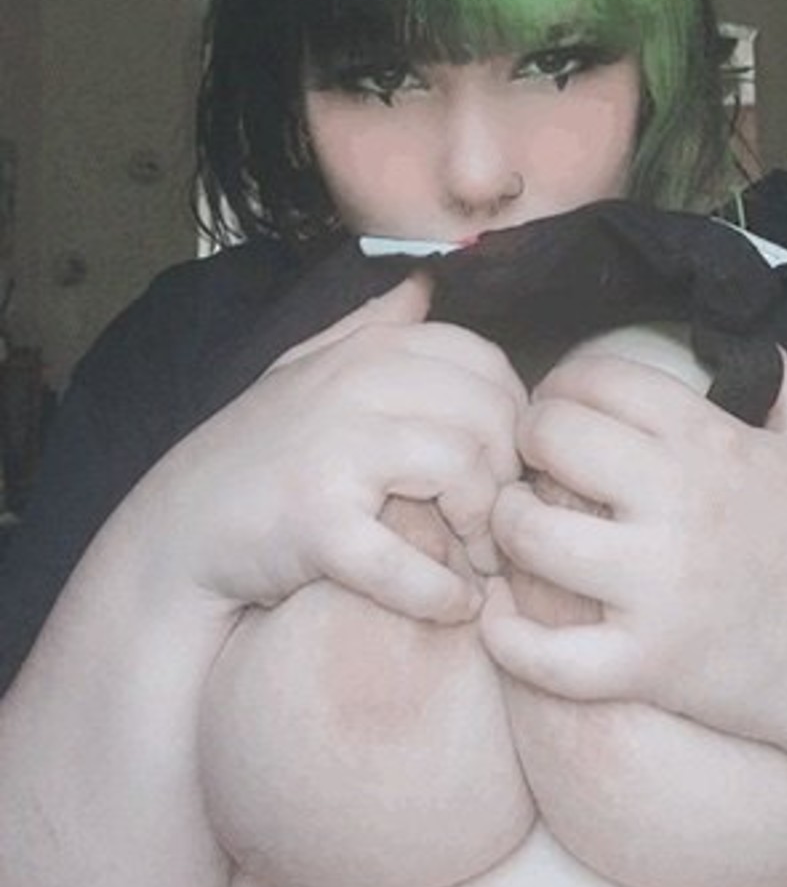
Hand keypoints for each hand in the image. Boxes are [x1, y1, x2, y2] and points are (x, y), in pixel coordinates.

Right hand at [158, 274, 526, 624]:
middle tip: (495, 523)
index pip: (484, 362)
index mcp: (364, 350)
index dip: (512, 416)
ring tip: (474, 560)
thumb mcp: (303, 370)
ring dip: (484, 529)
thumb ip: (367, 327)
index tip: (502, 465)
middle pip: (489, 415)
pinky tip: (451, 604)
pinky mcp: (318, 524)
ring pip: (464, 469)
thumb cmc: (253, 458)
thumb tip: (425, 283)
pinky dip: (441, 592)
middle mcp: (353, 386)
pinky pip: (410, 560)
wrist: (175, 536)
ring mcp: (334, 451)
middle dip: (507, 475)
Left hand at [481, 348, 786, 746]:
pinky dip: (508, 634)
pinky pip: (546, 653)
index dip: (562, 384)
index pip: (600, 380)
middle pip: (552, 439)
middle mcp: (682, 507)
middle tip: (531, 463)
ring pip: (531, 534)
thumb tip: (753, 342)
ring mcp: (660, 590)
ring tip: (518, 527)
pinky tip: (503, 612)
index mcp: (714, 446)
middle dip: (526, 441)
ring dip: (508, 524)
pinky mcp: (646, 665)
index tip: (559, 407)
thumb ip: (785, 384)